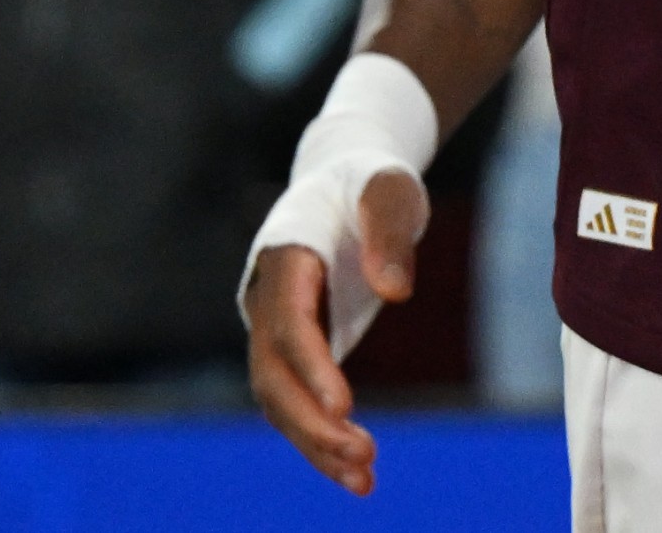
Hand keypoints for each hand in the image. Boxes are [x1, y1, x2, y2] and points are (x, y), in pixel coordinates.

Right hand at [243, 166, 426, 495]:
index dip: (311, 367)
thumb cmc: (371, 183)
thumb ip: (388, 231)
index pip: (289, 323)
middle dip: (311, 422)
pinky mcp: (293, 351)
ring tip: (364, 480)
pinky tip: (357, 470)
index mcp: (285, 256)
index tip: (343, 407)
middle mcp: (267, 298)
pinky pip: (295, 403)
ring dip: (315, 443)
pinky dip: (320, 438)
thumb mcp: (389, 190)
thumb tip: (394, 290)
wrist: (346, 181)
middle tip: (365, 456)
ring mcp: (274, 327)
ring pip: (278, 400)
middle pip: (273, 374)